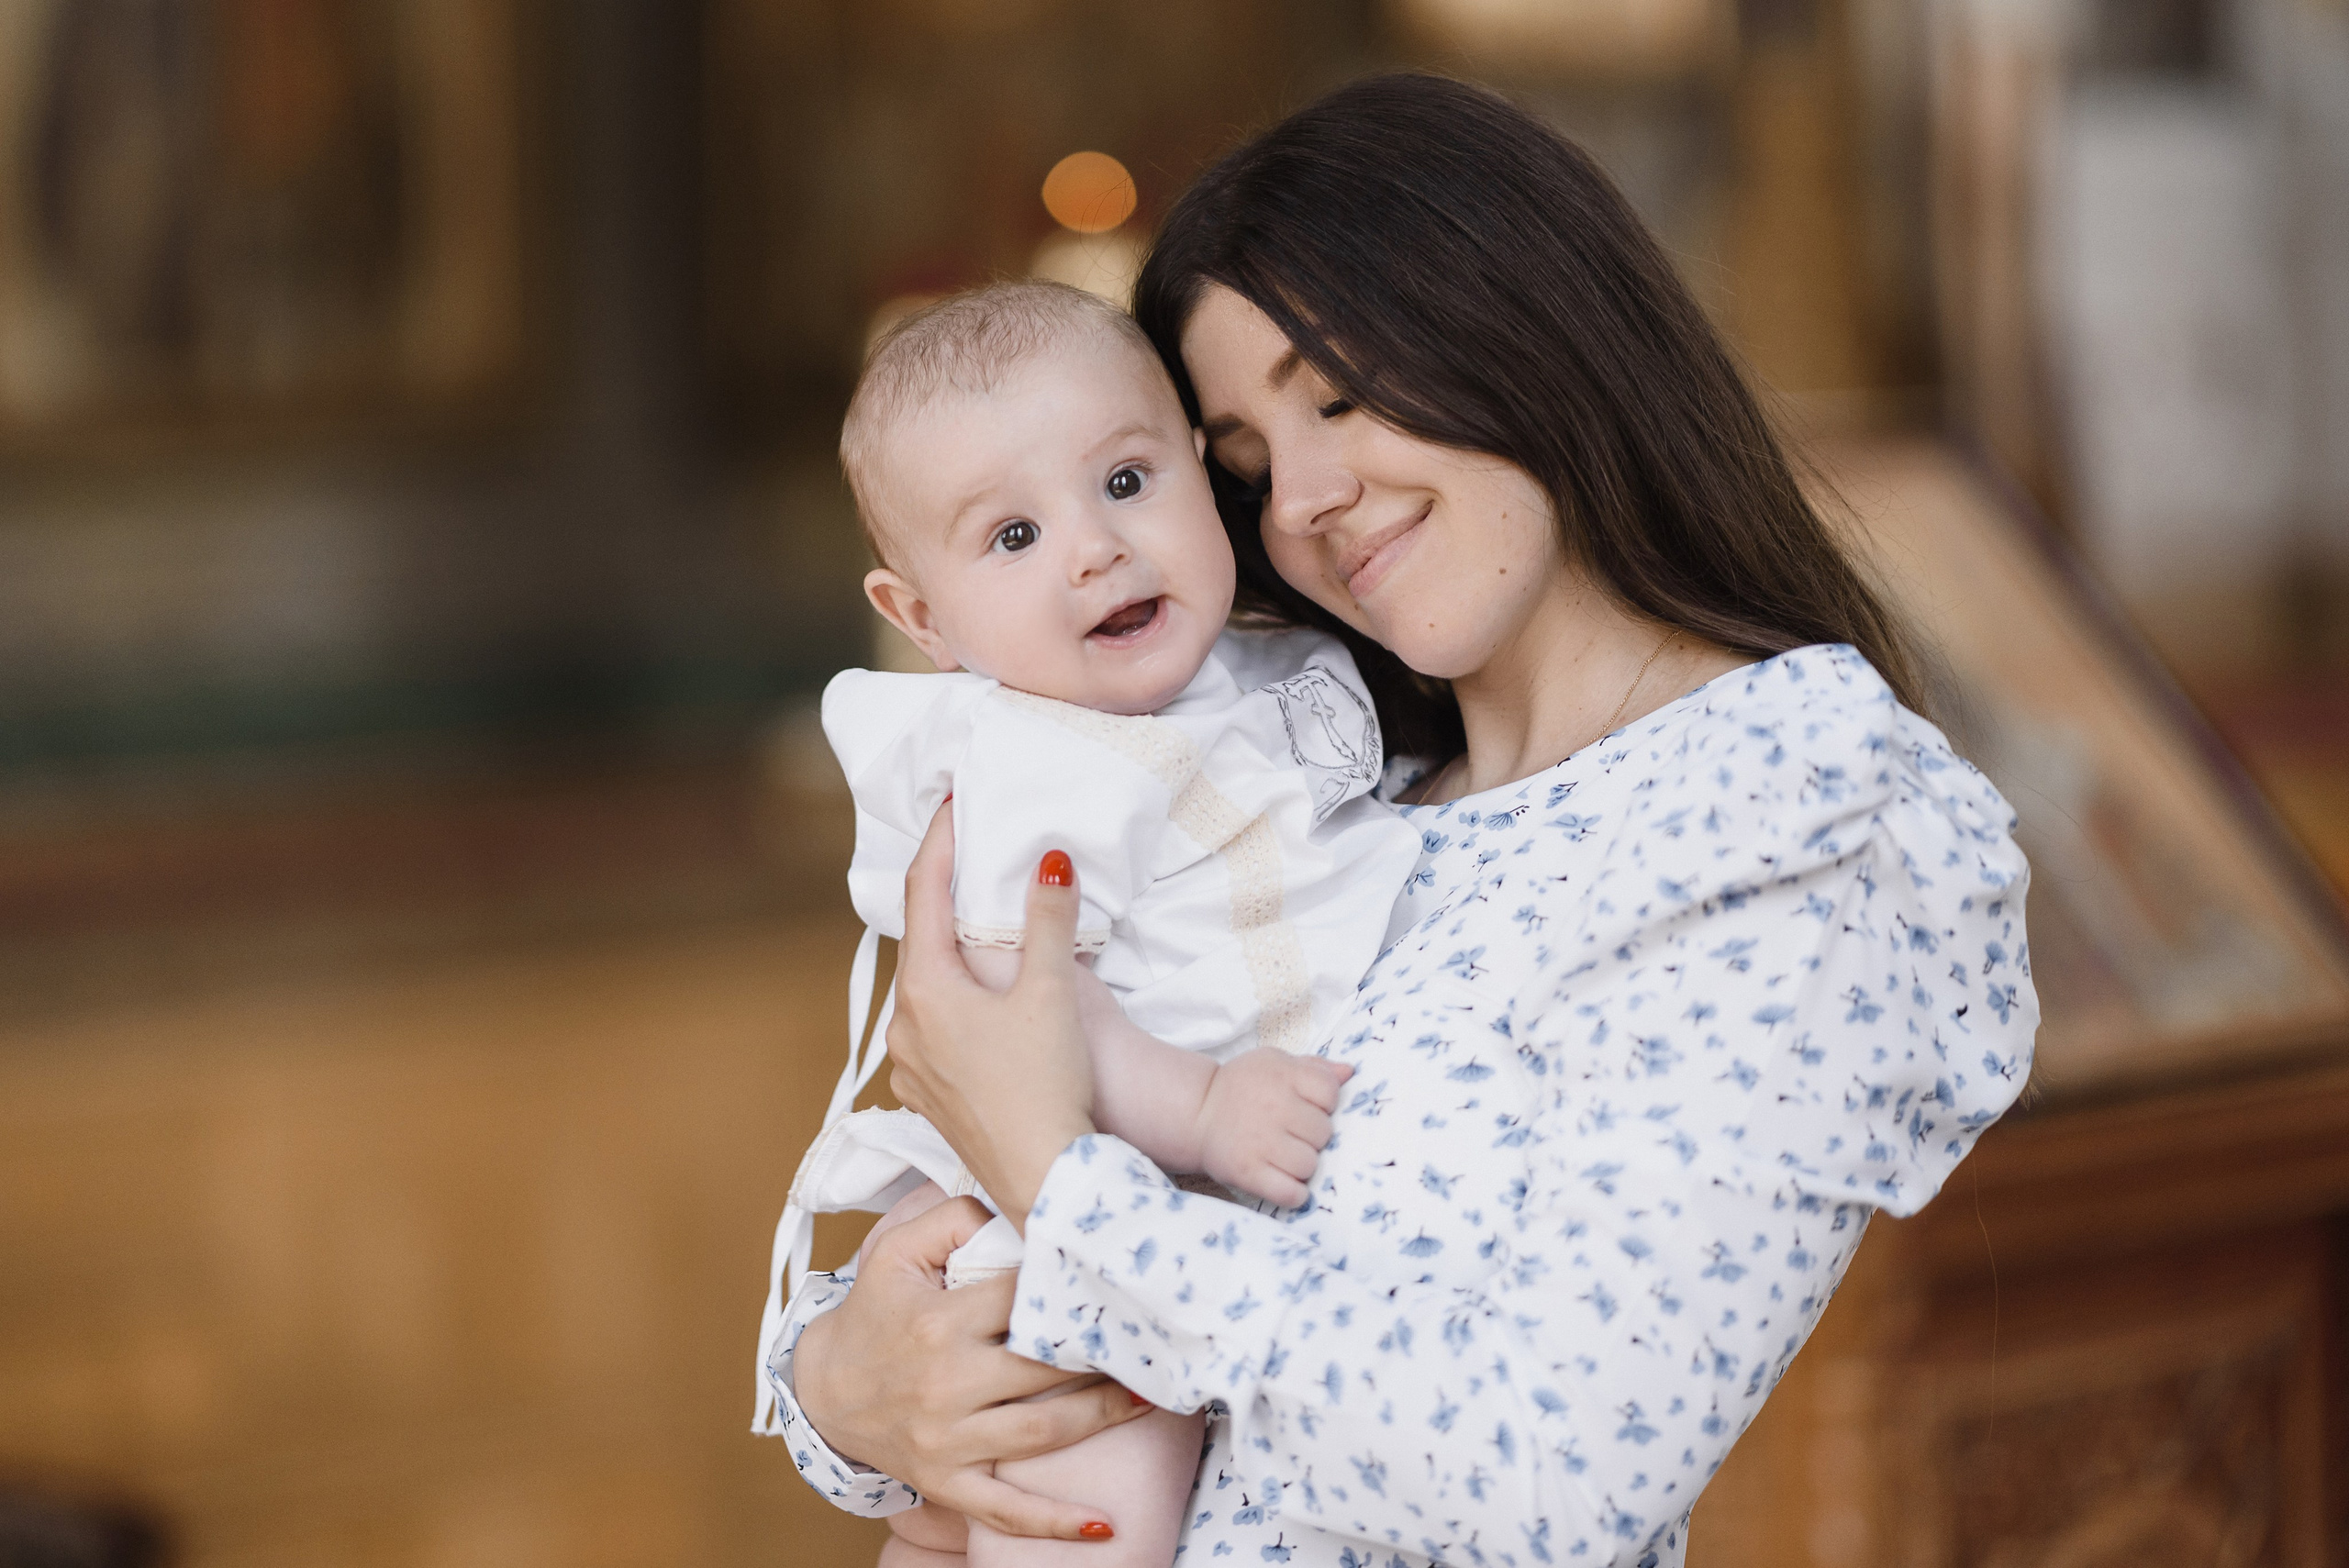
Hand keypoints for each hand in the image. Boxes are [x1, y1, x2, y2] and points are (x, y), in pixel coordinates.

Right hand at [794, 1194, 1153, 1538]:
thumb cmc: (873, 1313)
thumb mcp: (896, 1251)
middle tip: (1152, 1339)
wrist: (821, 1391)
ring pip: (1042, 1432)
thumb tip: (1012, 1208)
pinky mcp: (948, 1482)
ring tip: (1151, 1396)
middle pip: (1045, 1369)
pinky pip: (1005, 1511)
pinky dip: (1055, 1523)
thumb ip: (953, 1218)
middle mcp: (946, 1383)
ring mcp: (948, 1440)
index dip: (1073, 1289)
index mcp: (939, 1322)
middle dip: (1104, 1355)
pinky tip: (1104, 1526)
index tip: (1118, 1283)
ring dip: (1103, 1417)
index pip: (1023, 1298)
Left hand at [886, 802, 1095, 1228]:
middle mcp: (906, 1027)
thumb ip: (1046, 920)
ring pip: (929, 987)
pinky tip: (988, 1000)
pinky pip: (937, 1027)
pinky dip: (958, 997)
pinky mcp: (933, 1098)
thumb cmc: (1045, 1090)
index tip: (955, 802)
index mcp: (924, 991)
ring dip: (953, 951)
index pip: (922, 893)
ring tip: (985, 920)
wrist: (1046, 1184)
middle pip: (921, 940)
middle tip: (973, 853)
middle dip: (946, 895)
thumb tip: (1048, 858)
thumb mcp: (1049, 993)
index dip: (940, 841)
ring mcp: (914, 1068)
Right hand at [1196, 1048, 1353, 1207]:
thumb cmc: (1242, 1087)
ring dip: (1303, 1165)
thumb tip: (1349, 1072)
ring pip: (1310, 1165)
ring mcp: (1260, 1142)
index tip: (1309, 1106)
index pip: (1330, 1092)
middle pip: (1324, 1132)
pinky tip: (1286, 1182)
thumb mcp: (1274, 1063)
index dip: (1325, 1102)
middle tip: (1294, 1134)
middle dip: (1313, 1136)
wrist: (1197, 1113)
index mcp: (1283, 1075)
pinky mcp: (1248, 1172)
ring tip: (1286, 1156)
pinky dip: (1294, 1193)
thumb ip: (1313, 1067)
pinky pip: (1291, 1193)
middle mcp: (1273, 1107)